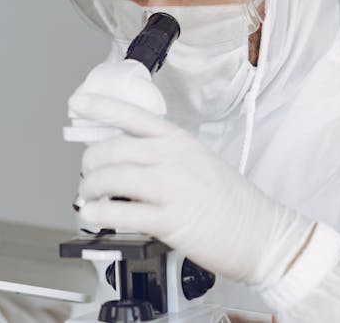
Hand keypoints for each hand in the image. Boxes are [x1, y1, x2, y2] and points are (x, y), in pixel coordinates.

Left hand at [70, 93, 313, 288]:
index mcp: (179, 141)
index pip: (132, 115)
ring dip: (90, 189)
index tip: (76, 105)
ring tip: (88, 198)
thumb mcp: (198, 161)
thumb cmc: (232, 202)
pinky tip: (95, 215)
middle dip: (89, 163)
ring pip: (112, 178)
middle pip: (112, 149)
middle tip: (87, 175)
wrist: (263, 234)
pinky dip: (100, 213)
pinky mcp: (170, 220)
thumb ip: (163, 155)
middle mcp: (173, 158)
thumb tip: (123, 159)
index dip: (99, 107)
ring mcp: (171, 188)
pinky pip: (121, 212)